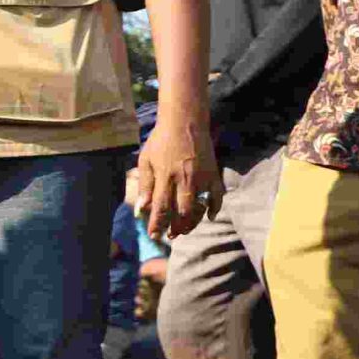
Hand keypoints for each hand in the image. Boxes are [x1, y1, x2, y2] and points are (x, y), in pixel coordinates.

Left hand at [130, 112, 220, 242]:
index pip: (161, 207)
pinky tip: (208, 217)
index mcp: (165, 176)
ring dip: (193, 222)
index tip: (154, 236)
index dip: (157, 224)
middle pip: (182, 211)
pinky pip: (217, 196)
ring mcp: (202, 177)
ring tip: (184, 230)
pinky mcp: (214, 174)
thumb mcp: (145, 161)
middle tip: (171, 236)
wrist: (186, 122)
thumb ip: (145, 186)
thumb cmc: (161, 141)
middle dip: (176, 227)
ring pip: (200, 207)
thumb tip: (140, 210)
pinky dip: (214, 208)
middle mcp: (185, 179)